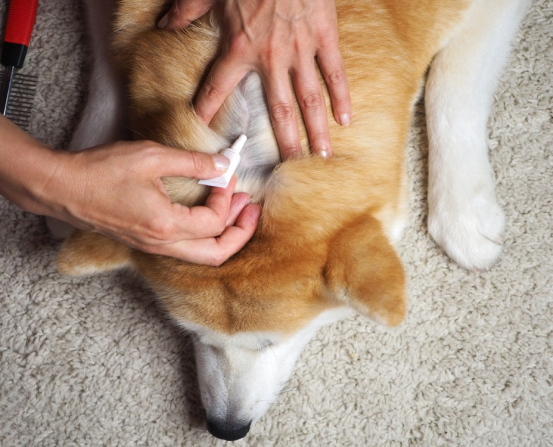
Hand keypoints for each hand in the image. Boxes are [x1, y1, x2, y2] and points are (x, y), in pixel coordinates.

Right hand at [0, 117, 260, 265]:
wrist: (62, 189)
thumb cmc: (100, 172)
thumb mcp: (152, 157)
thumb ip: (193, 162)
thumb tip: (223, 165)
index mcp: (166, 226)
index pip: (215, 222)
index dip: (227, 198)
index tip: (226, 175)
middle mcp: (162, 244)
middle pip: (216, 255)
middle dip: (241, 234)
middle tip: (252, 210)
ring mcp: (153, 246)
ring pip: (201, 255)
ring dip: (224, 234)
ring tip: (236, 210)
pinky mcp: (146, 241)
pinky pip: (186, 248)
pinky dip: (205, 234)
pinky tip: (207, 213)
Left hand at [159, 0, 351, 159]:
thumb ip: (186, 11)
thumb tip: (164, 25)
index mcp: (239, 48)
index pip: (218, 89)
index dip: (209, 112)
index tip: (208, 135)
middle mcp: (270, 58)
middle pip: (277, 109)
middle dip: (284, 141)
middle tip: (288, 167)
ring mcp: (300, 49)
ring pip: (308, 97)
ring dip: (315, 129)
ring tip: (321, 155)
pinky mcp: (323, 36)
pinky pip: (334, 71)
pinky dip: (341, 95)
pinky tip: (346, 119)